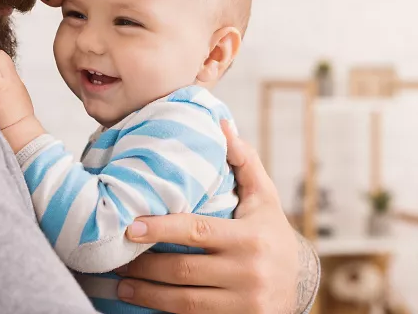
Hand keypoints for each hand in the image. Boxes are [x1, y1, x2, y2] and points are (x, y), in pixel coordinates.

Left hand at [116, 121, 318, 313]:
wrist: (302, 284)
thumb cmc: (272, 232)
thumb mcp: (264, 197)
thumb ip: (243, 160)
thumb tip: (221, 123)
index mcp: (250, 237)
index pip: (197, 231)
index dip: (161, 229)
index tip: (131, 227)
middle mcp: (248, 272)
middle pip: (183, 270)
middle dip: (144, 265)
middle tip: (115, 256)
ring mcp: (244, 303)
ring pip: (184, 301)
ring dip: (146, 294)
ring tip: (118, 284)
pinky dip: (164, 311)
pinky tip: (142, 303)